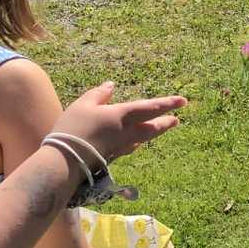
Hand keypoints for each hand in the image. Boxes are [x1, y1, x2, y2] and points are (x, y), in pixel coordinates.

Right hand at [51, 82, 185, 163]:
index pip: (150, 108)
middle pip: (152, 127)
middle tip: (177, 120)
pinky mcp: (113, 157)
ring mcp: (121, 147)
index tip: (183, 101)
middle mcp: (126, 132)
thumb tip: (111, 85)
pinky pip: (131, 147)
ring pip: (144, 138)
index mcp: (121, 115)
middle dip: (166, 122)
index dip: (167, 104)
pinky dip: (138, 142)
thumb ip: (99, 94)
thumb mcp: (83, 104)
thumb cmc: (74, 128)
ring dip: (156, 132)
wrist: (65, 161)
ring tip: (163, 128)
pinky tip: (137, 143)